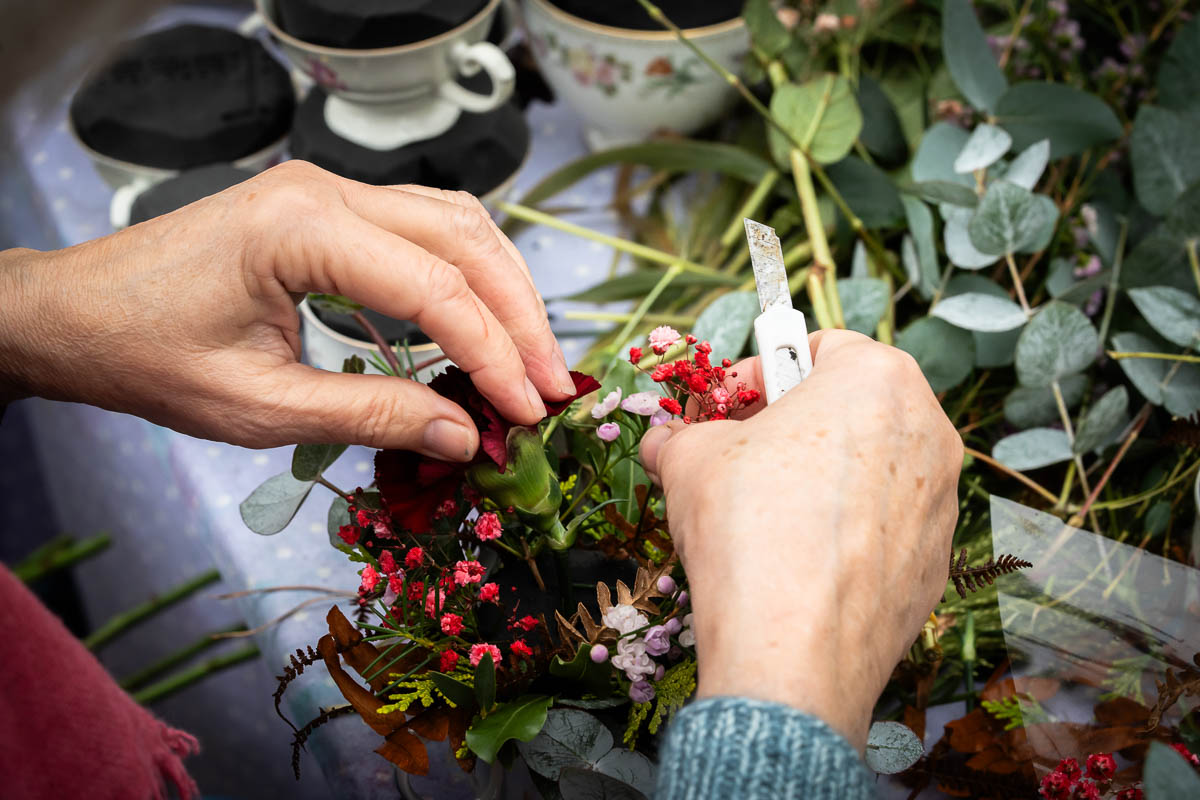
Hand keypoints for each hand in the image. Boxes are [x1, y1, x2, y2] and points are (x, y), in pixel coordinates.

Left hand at [0, 161, 577, 457]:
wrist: (71, 313)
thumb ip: (370, 418)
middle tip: (551, 387)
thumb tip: (466, 437)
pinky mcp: (328, 207)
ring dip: (504, 287)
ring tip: (533, 358)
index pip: (436, 287)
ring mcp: (329, 189)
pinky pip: (425, 226)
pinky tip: (486, 319)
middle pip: (464, 239)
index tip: (527, 414)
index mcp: (302, 227)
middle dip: (519, 316)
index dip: (494, 355)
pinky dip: (469, 273)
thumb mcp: (257, 406)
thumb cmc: (144, 356)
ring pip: (456, 222)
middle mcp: (326, 189)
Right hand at [639, 330, 961, 749]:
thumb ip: (682, 435)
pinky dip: (847, 531)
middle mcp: (928, 430)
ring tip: (766, 513)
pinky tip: (799, 561)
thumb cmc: (747, 529)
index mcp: (877, 379)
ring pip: (872, 467)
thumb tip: (666, 441)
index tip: (728, 403)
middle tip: (742, 452)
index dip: (761, 373)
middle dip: (794, 423)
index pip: (816, 347)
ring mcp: (941, 501)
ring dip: (821, 476)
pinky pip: (885, 526)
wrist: (790, 652)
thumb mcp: (690, 459)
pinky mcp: (937, 562)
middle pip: (851, 406)